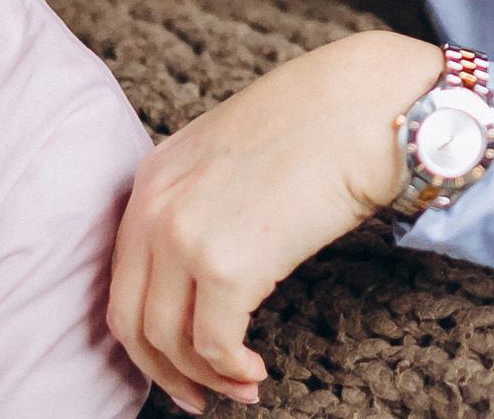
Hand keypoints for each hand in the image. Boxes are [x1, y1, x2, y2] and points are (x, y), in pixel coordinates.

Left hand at [107, 31, 443, 410]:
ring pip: (168, 340)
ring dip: (204, 376)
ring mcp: (184, 236)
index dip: (146, 331)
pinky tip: (256, 371)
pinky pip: (214, 344)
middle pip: (131, 318)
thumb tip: (209, 265)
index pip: (123, 276)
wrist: (370, 105)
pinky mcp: (227, 266)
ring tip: (242, 386)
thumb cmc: (322, 120)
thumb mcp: (232, 149)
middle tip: (197, 395)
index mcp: (152, 175)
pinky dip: (232, 369)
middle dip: (164, 368)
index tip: (176, 358)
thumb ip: (202, 198)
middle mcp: (155, 206)